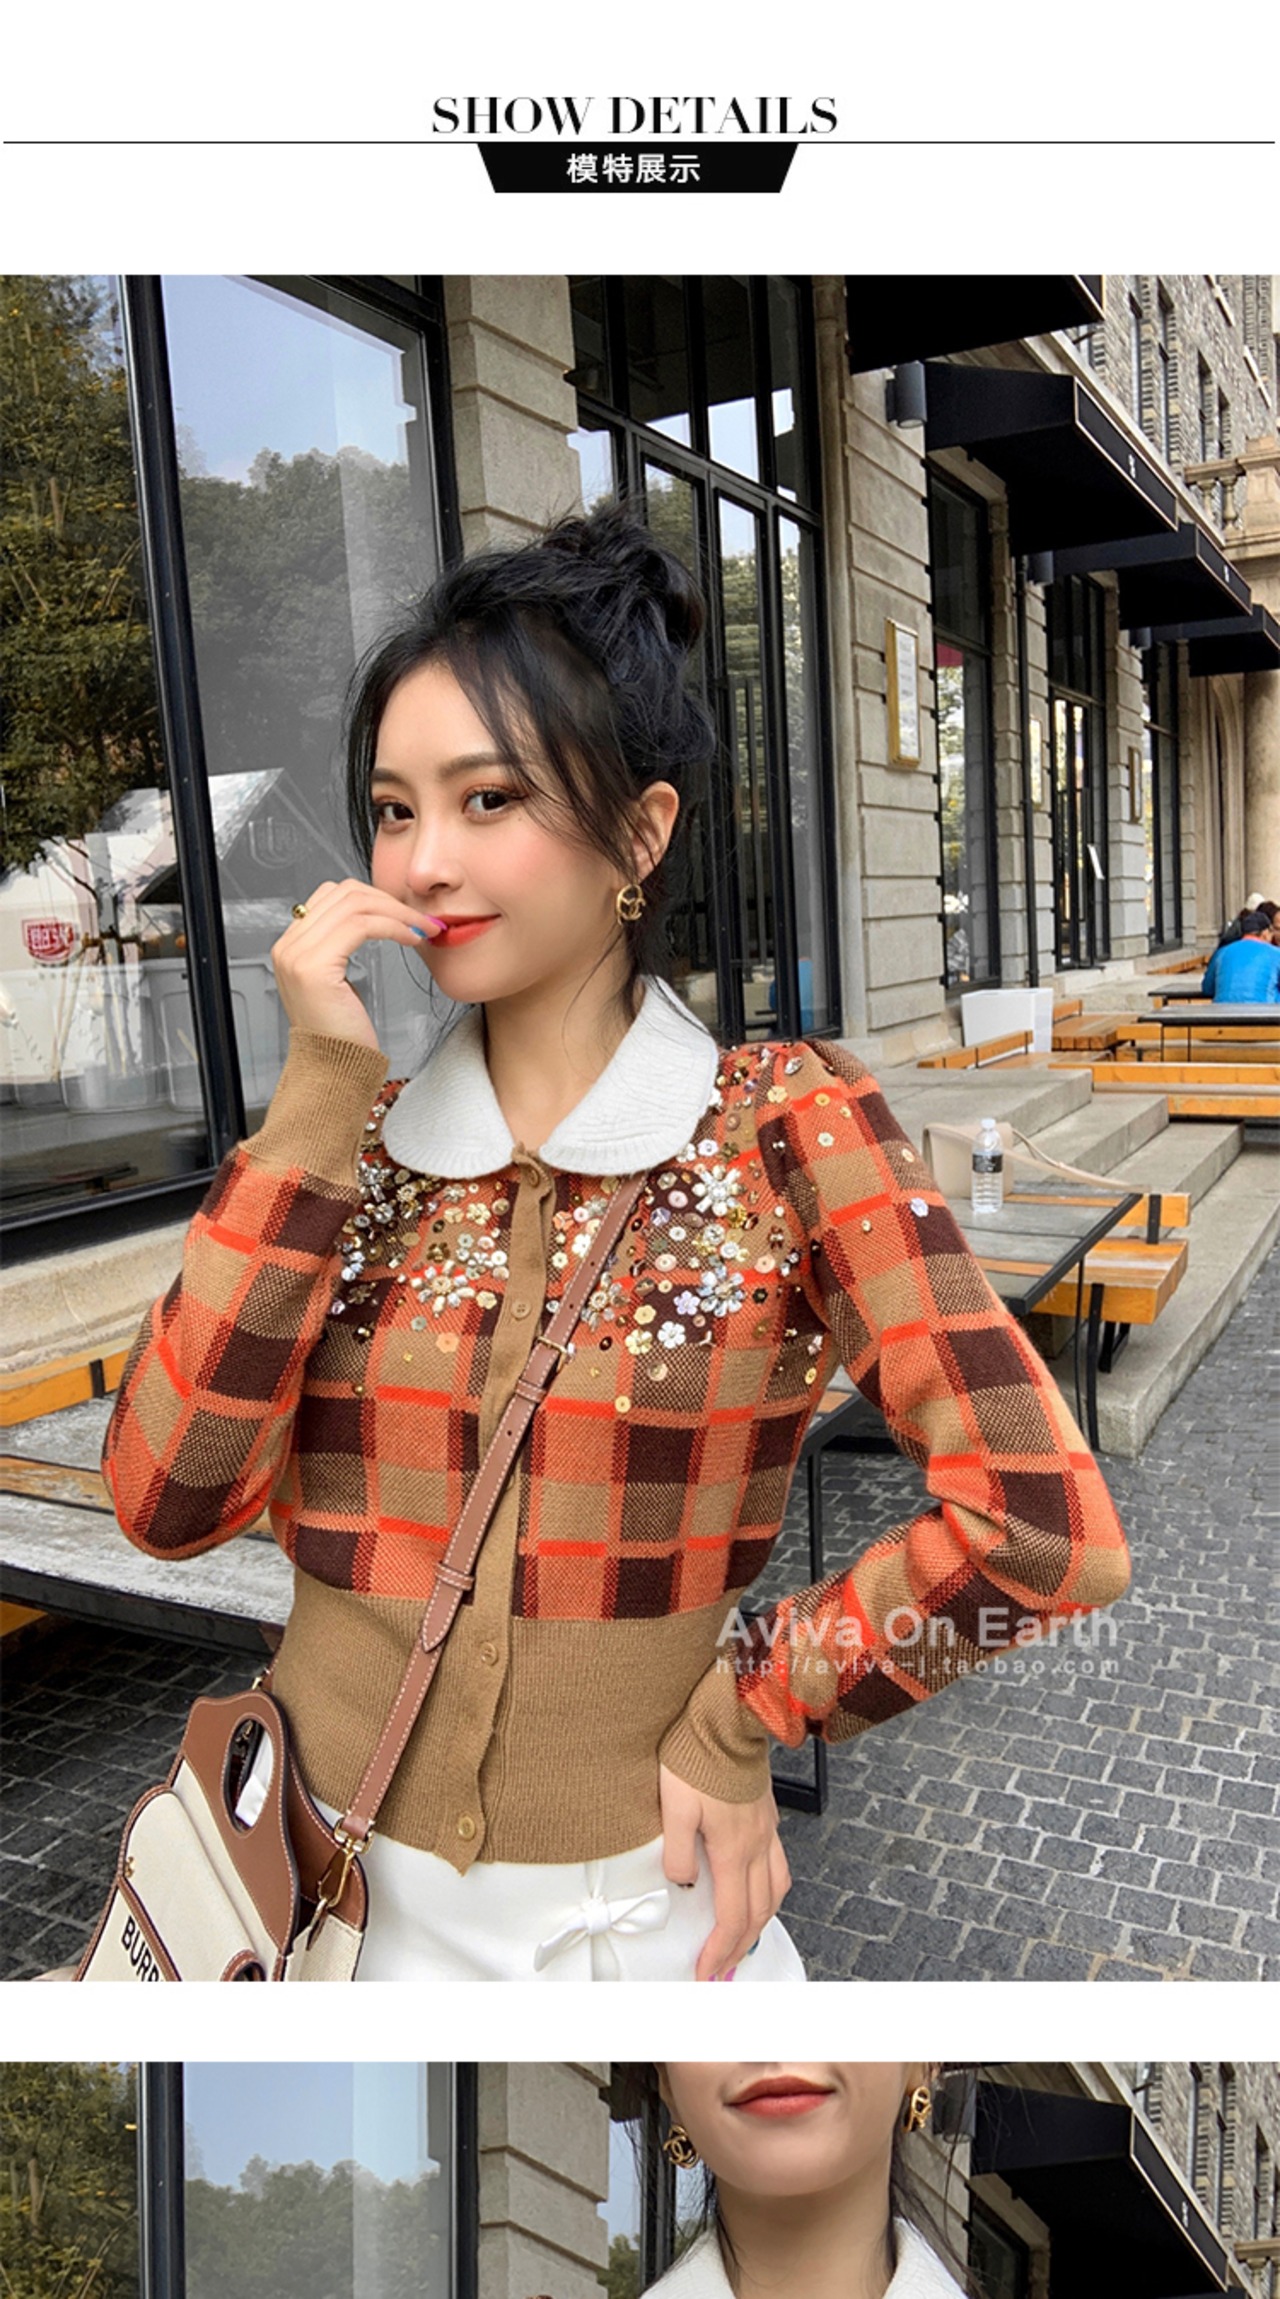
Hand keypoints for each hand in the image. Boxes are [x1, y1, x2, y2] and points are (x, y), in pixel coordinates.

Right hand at [271, 880, 442, 1049]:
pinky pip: (360, 926)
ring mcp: (296, 955)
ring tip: (422, 929)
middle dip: (389, 900)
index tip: (405, 913)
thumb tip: (374, 914)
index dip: (374, 897)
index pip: (332, 895)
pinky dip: (392, 925)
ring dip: (397, 912)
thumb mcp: (338, 980)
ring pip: (355, 905)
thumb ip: (340, 945)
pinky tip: (411, 937)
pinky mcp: (314, 967)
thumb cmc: (342, 1033)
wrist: (333, 1072)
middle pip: (343, 893)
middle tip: (423, 919)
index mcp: (291, 945)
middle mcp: (288, 946)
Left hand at [659, 1764, 790, 1982]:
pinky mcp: (766, 1816)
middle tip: (722, 1968)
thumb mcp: (674, 1805)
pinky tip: (758, 1890)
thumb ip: (676, 1850)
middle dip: (739, 1948)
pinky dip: (770, 1892)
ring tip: (744, 1940)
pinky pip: (778, 1866)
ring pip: (775, 1892)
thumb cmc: (698, 1757)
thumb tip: (682, 1884)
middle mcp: (758, 1845)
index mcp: (734, 1850)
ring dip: (760, 1923)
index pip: (732, 1917)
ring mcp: (767, 1831)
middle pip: (757, 1913)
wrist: (727, 1719)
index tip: (706, 1971)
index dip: (720, 1951)